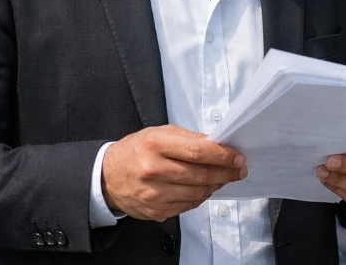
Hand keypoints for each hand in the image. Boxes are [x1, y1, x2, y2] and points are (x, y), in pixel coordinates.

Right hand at [101, 124, 245, 221]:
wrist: (107, 177)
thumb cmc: (136, 150)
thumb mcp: (159, 133)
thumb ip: (189, 139)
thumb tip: (218, 145)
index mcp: (155, 144)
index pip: (198, 151)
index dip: (223, 156)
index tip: (238, 157)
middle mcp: (153, 170)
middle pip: (201, 175)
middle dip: (226, 172)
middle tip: (239, 169)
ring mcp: (154, 194)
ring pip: (198, 193)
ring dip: (216, 185)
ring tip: (224, 177)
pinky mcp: (156, 211)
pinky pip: (188, 205)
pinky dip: (201, 197)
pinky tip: (205, 188)